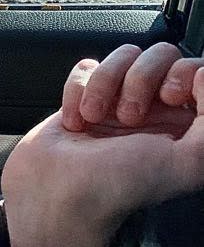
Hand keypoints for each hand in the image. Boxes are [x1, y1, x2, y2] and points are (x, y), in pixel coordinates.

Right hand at [2, 42, 203, 246]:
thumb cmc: (119, 186)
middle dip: (139, 78)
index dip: (181, 74)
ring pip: (122, 55)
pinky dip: (77, 90)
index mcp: (186, 125)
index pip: (195, 70)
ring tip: (94, 119)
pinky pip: (86, 66)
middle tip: (128, 115)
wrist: (56, 192)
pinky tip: (76, 121)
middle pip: (159, 54)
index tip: (168, 97)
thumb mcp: (186, 163)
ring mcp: (118, 99)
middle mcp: (156, 109)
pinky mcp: (85, 94)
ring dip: (103, 85)